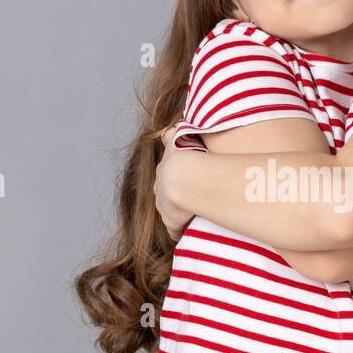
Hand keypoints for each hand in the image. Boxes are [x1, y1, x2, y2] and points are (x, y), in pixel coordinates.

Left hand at [154, 125, 195, 240]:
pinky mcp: (171, 222)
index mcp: (162, 171)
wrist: (185, 178)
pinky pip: (176, 230)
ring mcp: (164, 206)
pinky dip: (182, 231)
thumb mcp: (177, 138)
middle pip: (162, 196)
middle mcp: (159, 189)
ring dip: (179, 215)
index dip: (173, 180)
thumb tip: (174, 120)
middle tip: (188, 201)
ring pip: (169, 213)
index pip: (164, 177)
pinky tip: (191, 232)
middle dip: (173, 199)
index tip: (182, 183)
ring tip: (193, 217)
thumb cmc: (186, 156)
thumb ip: (172, 132)